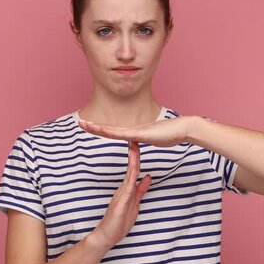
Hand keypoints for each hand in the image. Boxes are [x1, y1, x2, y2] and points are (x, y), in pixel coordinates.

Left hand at [78, 116, 192, 147]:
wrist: (183, 128)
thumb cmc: (172, 134)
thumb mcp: (154, 139)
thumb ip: (146, 139)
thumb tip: (140, 141)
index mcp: (135, 133)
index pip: (114, 132)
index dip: (101, 129)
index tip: (90, 126)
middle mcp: (133, 130)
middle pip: (109, 129)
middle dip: (94, 126)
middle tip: (80, 122)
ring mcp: (136, 131)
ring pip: (112, 130)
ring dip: (97, 127)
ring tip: (84, 124)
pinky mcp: (141, 134)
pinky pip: (122, 134)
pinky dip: (111, 132)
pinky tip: (101, 130)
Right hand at [89, 141, 151, 250]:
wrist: (106, 236)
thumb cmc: (119, 222)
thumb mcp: (135, 202)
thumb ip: (141, 189)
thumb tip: (147, 176)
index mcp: (127, 188)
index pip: (134, 169)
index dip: (137, 156)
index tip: (139, 143)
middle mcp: (123, 188)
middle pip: (131, 168)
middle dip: (134, 153)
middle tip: (135, 137)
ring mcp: (121, 195)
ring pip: (129, 174)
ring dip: (133, 161)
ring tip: (134, 147)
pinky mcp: (121, 203)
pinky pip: (128, 188)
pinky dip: (132, 178)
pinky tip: (134, 170)